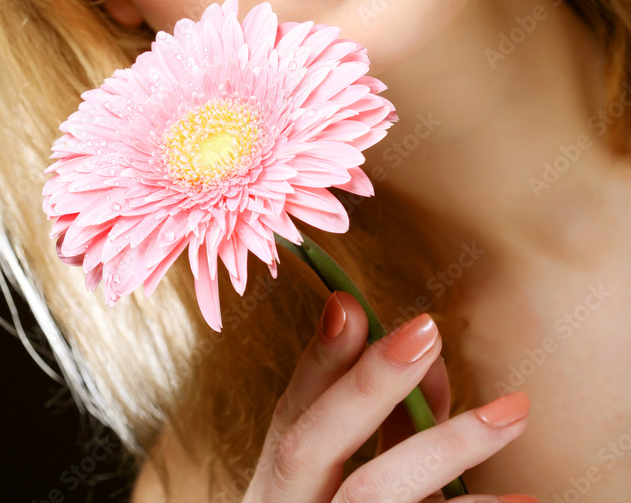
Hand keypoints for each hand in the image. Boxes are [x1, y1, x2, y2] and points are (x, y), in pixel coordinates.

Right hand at [242, 291, 535, 502]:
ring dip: (443, 447)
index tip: (352, 305)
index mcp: (277, 486)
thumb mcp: (342, 481)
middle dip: (369, 384)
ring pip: (374, 497)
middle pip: (313, 445)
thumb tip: (429, 357)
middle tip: (427, 330)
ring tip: (511, 411)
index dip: (319, 359)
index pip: (291, 411)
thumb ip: (381, 421)